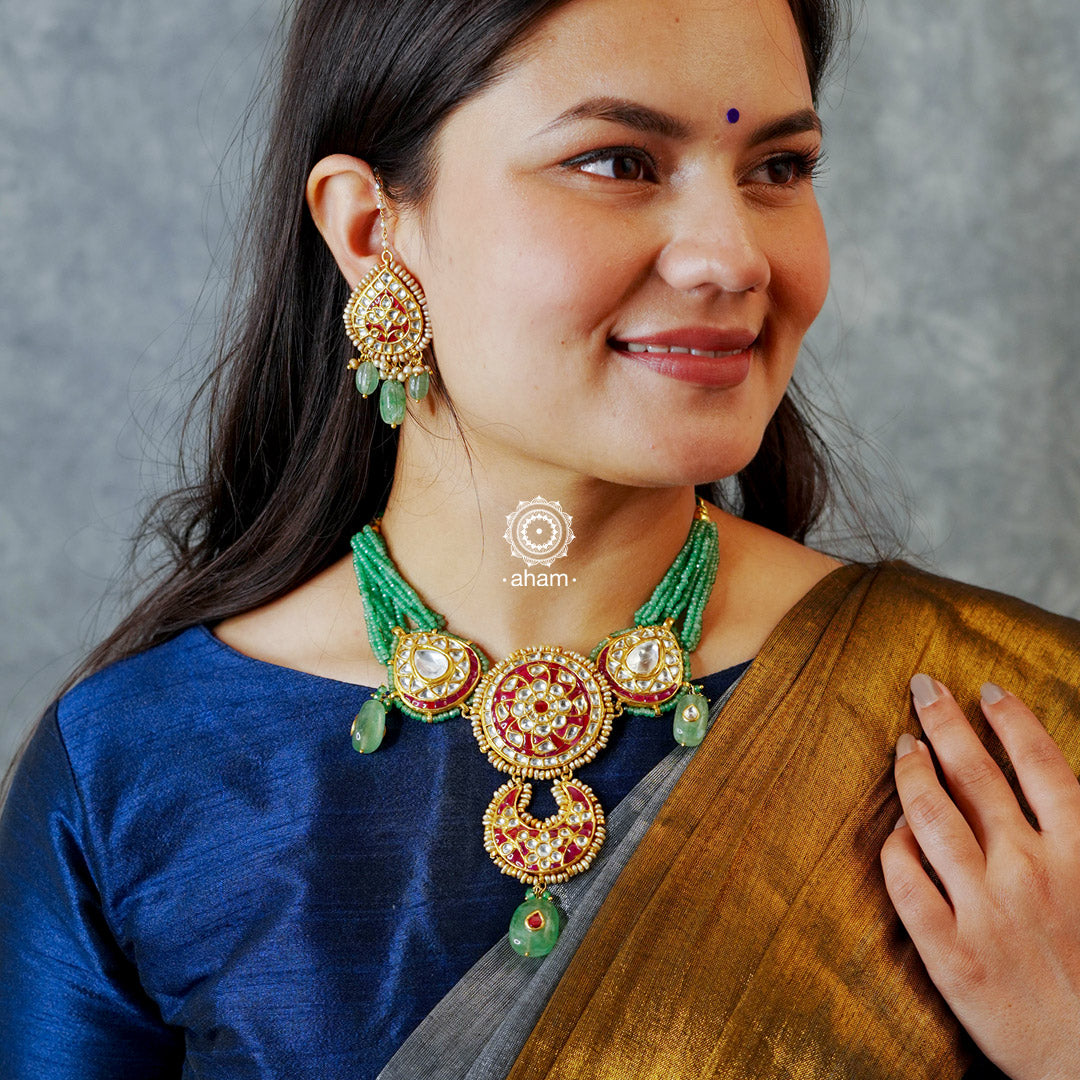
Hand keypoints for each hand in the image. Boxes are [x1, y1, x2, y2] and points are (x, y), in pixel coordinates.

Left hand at [880, 675, 1079, 1079]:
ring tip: (903, 745)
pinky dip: (894, 847)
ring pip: (930, 816)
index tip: (985, 689)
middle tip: (923, 687)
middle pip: (976, 776)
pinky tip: (892, 829)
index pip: (1039, 765)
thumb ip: (1079, 836)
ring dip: (913, 771)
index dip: (1011, 721)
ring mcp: (985, 910)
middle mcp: (1030, 871)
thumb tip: (1060, 788)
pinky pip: (905, 882)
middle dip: (946, 721)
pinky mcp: (949, 953)